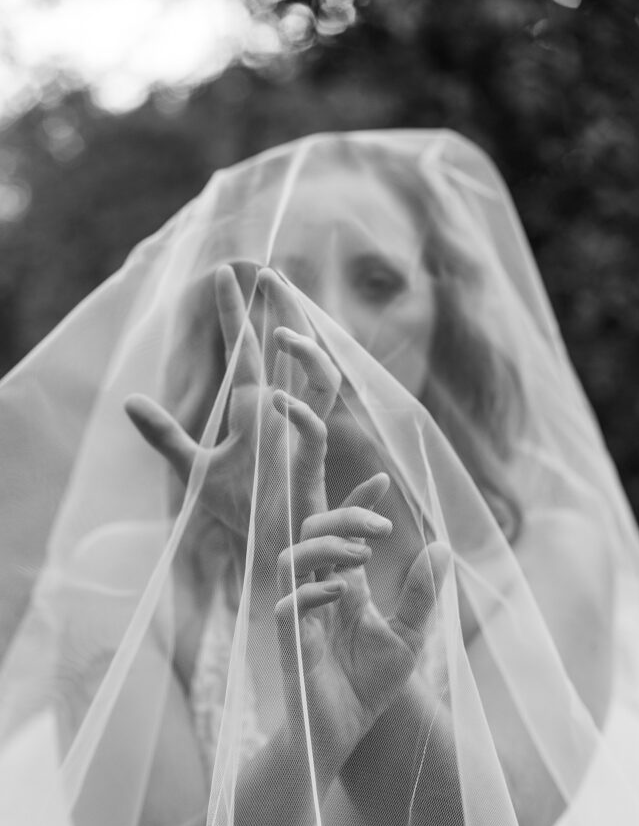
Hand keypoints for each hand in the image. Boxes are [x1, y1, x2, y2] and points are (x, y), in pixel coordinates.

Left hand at [124, 265, 340, 549]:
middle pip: (294, 350)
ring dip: (307, 354)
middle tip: (272, 274)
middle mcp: (280, 414)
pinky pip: (314, 432)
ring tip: (280, 333)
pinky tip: (279, 398)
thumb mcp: (192, 468)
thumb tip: (129, 400)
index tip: (228, 274)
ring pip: (321, 381)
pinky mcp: (309, 468)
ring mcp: (298, 438)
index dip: (236, 312)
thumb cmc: (238, 509)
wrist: (266, 552)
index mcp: (252, 409)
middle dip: (288, 310)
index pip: (246, 350)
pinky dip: (300, 413)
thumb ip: (164, 435)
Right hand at [275, 467, 450, 770]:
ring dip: (326, 547)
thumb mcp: (410, 635)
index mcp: (342, 584)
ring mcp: (300, 615)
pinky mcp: (290, 645)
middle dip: (343, 516)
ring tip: (363, 554)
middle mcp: (316, 591)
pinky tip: (342, 592)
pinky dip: (311, 592)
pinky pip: (287, 606)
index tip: (381, 480)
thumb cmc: (369, 685)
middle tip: (382, 528)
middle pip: (311, 531)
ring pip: (291, 558)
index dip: (356, 502)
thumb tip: (443, 544)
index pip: (340, 530)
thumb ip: (422, 593)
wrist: (344, 732)